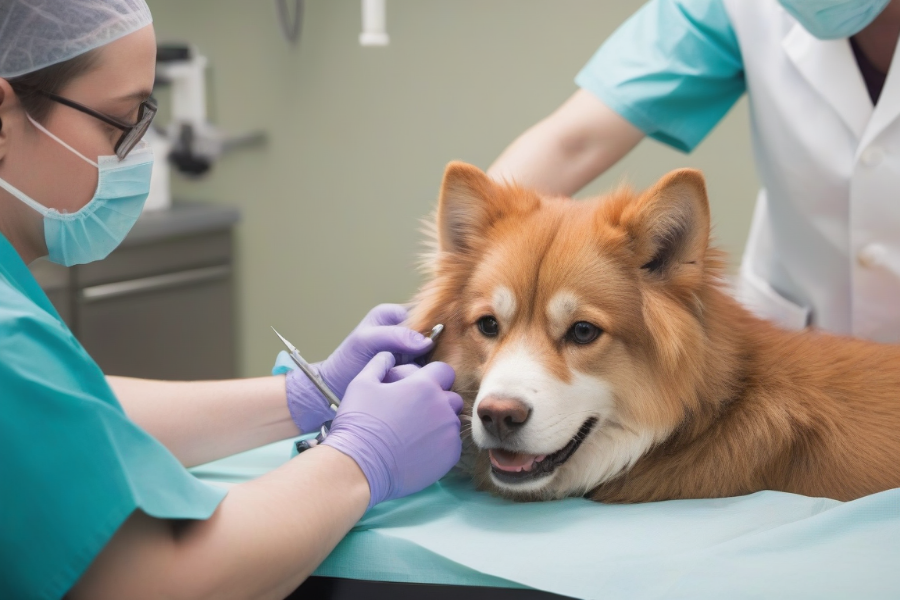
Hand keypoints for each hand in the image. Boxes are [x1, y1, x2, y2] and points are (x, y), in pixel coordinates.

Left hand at [284, 304, 432, 433]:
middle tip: (423, 364)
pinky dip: (425, 375)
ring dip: (430, 364)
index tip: (429, 347)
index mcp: (392, 314)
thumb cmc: (346, 363)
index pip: (424, 315)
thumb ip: (394, 335)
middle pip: (431, 335)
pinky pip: (427, 368)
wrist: (336, 388)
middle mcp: (403, 329)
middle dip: (432, 348)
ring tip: (419, 374)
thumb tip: (426, 341)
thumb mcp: (365, 342)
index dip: (431, 329)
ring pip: (432, 353)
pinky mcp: (410, 367)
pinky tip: (421, 382)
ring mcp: (408, 350)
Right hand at [322, 352, 462, 508]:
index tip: (419, 387)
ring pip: (452, 421)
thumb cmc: (359, 423)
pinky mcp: (449, 456)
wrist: (359, 466)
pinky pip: (452, 444)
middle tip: (415, 412)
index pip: (444, 370)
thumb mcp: (361, 383)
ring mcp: (448, 433)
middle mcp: (442, 407)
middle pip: (452, 397)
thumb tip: (388, 354)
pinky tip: (419, 449)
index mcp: (424, 385)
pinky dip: (440, 445)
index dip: (432, 376)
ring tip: (416, 433)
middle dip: (439, 400)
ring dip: (440, 423)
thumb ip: (379, 363)